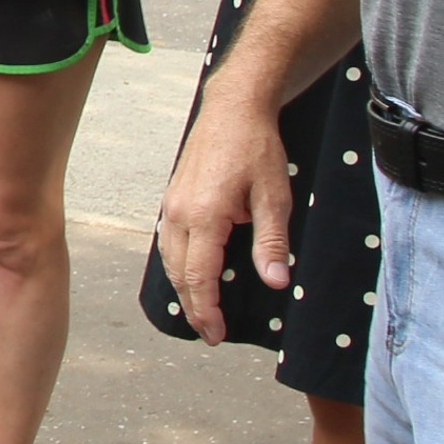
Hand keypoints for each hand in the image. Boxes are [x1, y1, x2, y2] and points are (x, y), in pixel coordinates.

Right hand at [157, 84, 294, 341]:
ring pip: (168, 258)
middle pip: (178, 273)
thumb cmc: (257, 149)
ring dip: (182, 287)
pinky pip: (168, 241)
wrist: (232, 109)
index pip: (200, 277)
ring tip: (200, 309)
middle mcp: (179, 213)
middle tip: (211, 333)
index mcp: (204, 216)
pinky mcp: (173, 196)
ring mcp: (171, 204)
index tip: (217, 334)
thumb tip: (275, 282)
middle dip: (193, 306)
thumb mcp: (275, 196)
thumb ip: (272, 242)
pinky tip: (190, 272)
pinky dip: (176, 265)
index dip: (207, 310)